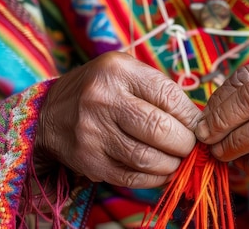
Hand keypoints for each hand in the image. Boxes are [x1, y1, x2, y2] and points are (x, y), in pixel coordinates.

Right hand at [35, 52, 201, 188]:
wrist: (49, 115)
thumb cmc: (100, 90)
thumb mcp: (126, 72)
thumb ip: (160, 90)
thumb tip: (199, 121)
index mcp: (117, 70)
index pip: (168, 95)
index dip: (191, 116)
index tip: (199, 125)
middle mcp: (102, 99)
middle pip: (160, 129)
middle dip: (185, 142)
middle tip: (189, 144)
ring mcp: (93, 133)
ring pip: (148, 158)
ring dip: (172, 163)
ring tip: (176, 157)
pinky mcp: (90, 161)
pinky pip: (133, 177)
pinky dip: (155, 178)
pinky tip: (161, 170)